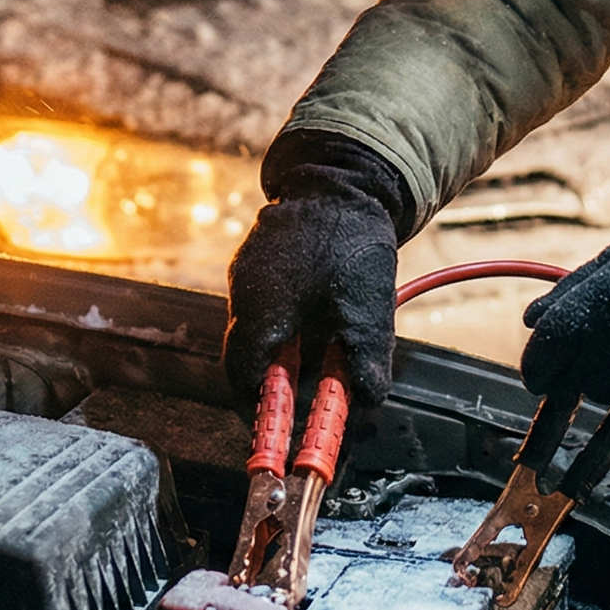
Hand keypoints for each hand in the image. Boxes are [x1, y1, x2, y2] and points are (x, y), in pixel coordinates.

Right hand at [224, 133, 414, 410]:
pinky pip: (267, 305)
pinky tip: (322, 315)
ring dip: (289, 351)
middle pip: (248, 360)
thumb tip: (367, 401)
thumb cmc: (350, 242)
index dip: (262, 413)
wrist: (344, 177)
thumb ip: (364, 362)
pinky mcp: (259, 260)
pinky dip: (290, 322)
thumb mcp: (366, 311)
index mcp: (259, 314)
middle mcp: (243, 296)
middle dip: (280, 383)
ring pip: (260, 331)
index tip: (284, 432)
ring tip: (328, 349)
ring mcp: (247, 274)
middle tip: (313, 396)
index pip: (242, 382)